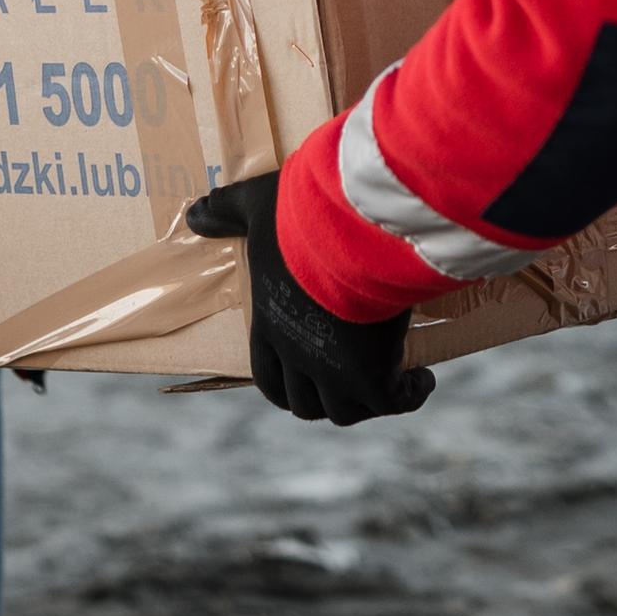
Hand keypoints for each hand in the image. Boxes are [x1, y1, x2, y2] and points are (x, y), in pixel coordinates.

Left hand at [185, 172, 436, 425]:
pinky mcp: (374, 376)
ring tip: (390, 379)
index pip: (269, 377)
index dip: (285, 384)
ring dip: (366, 400)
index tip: (306, 373)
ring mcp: (335, 372)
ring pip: (345, 411)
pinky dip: (410, 394)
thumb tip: (193, 215)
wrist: (352, 230)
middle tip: (351, 377)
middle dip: (326, 396)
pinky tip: (423, 378)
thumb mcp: (256, 204)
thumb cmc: (301, 216)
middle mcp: (299, 357)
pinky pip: (393, 403)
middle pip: (305, 404)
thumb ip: (226, 211)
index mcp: (270, 326)